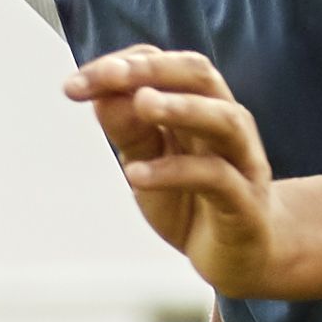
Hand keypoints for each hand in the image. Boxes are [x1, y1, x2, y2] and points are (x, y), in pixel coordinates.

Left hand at [70, 50, 296, 294]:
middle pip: (200, 75)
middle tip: (109, 76)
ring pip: (222, 120)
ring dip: (181, 107)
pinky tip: (137, 174)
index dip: (123, 65)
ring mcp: (242, 163)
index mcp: (201, 107)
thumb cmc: (193, 202)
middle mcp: (227, 125)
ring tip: (141, 104)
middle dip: (152, 70)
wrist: (240, 257)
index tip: (75, 85)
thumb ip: (128, 132)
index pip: (165, 66)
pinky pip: (216, 179)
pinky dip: (175, 171)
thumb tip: (99, 96)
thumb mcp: (149, 164)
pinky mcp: (247, 205)